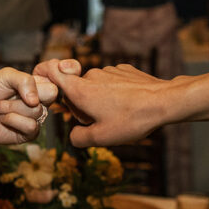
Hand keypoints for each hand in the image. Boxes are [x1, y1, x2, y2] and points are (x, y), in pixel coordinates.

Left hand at [0, 67, 58, 144]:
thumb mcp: (5, 76)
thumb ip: (24, 80)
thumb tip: (35, 100)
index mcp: (38, 85)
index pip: (53, 81)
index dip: (41, 82)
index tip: (23, 82)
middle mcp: (40, 101)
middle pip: (50, 94)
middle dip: (23, 94)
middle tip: (7, 95)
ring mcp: (36, 118)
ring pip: (36, 110)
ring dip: (10, 108)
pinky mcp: (29, 134)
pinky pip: (31, 126)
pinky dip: (12, 120)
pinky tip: (3, 119)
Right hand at [36, 61, 174, 146]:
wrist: (164, 102)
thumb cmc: (131, 120)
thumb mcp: (101, 138)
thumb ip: (78, 138)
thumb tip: (74, 135)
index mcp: (80, 90)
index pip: (52, 73)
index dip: (44, 76)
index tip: (45, 84)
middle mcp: (92, 75)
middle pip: (77, 89)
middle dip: (83, 105)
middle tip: (99, 121)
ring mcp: (109, 70)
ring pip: (96, 86)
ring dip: (100, 100)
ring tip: (119, 115)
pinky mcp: (124, 69)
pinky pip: (112, 82)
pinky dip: (116, 93)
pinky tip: (129, 105)